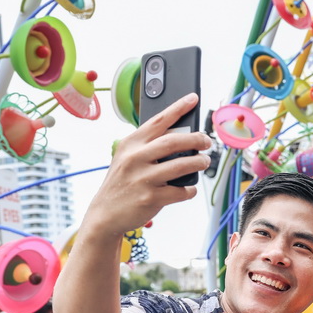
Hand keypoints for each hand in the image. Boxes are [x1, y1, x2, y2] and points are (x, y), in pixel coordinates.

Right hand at [81, 93, 212, 237]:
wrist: (104, 213)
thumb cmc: (121, 183)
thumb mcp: (126, 158)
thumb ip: (147, 147)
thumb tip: (180, 137)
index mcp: (131, 143)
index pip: (158, 120)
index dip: (178, 108)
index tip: (193, 99)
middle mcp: (136, 158)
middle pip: (174, 141)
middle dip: (196, 138)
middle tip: (207, 141)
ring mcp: (143, 178)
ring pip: (181, 165)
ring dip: (198, 162)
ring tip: (204, 162)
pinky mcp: (151, 197)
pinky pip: (180, 191)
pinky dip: (189, 190)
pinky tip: (189, 189)